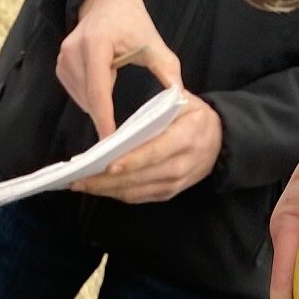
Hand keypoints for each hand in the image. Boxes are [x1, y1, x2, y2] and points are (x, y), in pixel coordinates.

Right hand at [56, 0, 181, 139]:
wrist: (107, 0)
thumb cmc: (131, 21)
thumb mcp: (152, 41)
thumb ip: (167, 69)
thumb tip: (180, 98)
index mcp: (96, 43)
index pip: (98, 90)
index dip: (104, 118)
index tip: (112, 142)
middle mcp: (74, 51)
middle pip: (90, 98)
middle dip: (104, 119)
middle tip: (121, 138)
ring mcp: (64, 59)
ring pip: (82, 99)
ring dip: (99, 109)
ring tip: (115, 109)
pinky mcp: (61, 65)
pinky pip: (77, 94)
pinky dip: (91, 100)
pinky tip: (104, 93)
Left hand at [75, 97, 223, 202]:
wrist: (219, 143)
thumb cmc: (195, 117)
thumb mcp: (184, 102)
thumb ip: (159, 109)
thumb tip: (128, 122)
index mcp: (185, 138)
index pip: (154, 152)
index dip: (130, 162)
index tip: (107, 166)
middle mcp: (180, 166)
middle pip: (139, 177)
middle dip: (106, 181)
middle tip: (78, 179)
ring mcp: (173, 184)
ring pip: (135, 191)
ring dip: (106, 191)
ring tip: (81, 185)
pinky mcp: (167, 193)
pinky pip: (138, 197)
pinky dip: (116, 194)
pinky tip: (98, 189)